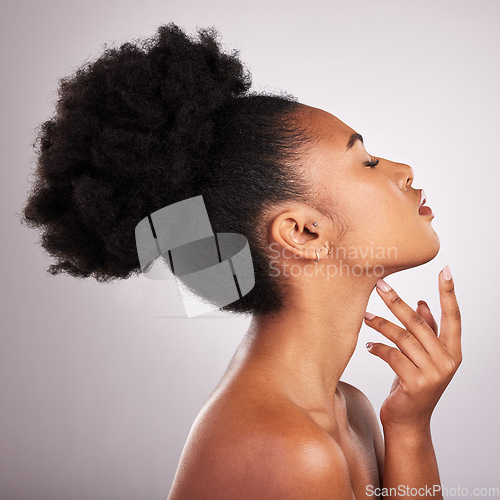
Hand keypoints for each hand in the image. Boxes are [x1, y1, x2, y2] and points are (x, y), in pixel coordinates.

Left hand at [364, 266, 461, 430]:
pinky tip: (369, 346)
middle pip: (418, 322)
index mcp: (453, 351)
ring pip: (402, 337)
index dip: (449, 293)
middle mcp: (447, 361)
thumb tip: (422, 302)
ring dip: (380, 324)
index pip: (453, 316)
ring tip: (364, 316)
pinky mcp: (415, 383)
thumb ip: (427, 332)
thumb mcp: (422, 358)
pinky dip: (378, 348)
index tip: (445, 270)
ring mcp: (433, 373)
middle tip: (379, 284)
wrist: (408, 422)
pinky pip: (392, 355)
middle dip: (396, 301)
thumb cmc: (413, 384)